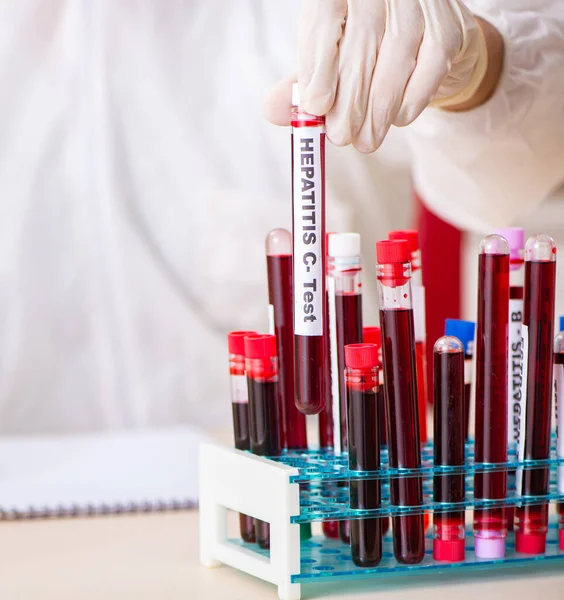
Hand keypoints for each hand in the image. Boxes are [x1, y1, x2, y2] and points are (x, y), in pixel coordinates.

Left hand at [265, 0, 487, 152]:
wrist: (420, 37)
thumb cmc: (363, 47)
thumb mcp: (325, 58)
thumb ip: (302, 83)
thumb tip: (272, 110)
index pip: (326, 20)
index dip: (319, 68)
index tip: (316, 108)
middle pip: (361, 47)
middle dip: (349, 103)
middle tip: (341, 137)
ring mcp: (417, 2)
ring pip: (396, 61)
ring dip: (378, 112)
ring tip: (366, 140)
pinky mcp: (447, 25)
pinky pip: (429, 68)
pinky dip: (411, 101)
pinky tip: (397, 119)